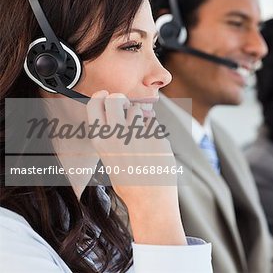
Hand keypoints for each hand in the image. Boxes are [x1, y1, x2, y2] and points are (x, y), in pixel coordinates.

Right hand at [86, 90, 185, 244]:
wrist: (149, 198)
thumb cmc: (130, 180)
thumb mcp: (109, 158)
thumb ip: (111, 135)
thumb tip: (119, 111)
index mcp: (100, 140)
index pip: (94, 104)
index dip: (101, 96)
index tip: (107, 96)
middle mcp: (116, 135)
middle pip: (115, 98)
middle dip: (122, 99)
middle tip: (127, 109)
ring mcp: (137, 135)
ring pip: (137, 109)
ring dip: (141, 116)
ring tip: (142, 135)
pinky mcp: (155, 137)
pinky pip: (153, 122)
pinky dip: (154, 129)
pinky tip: (153, 145)